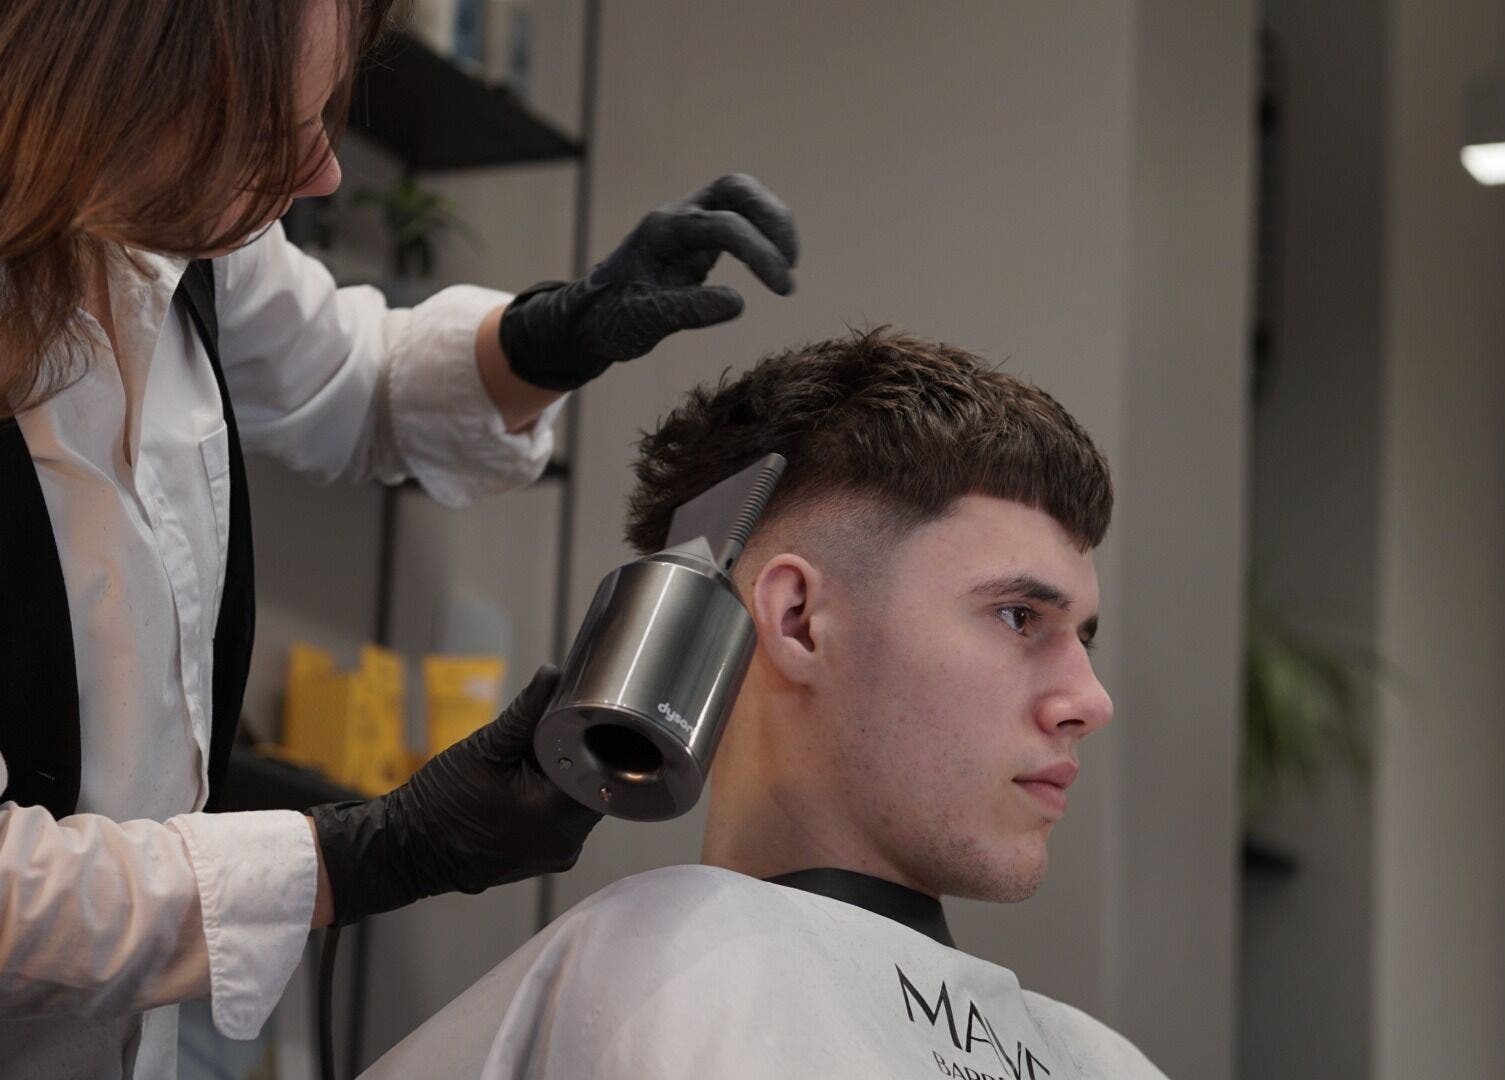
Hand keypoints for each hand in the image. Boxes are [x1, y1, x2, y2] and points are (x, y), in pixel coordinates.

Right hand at [308, 666, 601, 926]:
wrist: (407, 850)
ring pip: (581, 802)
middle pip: (595, 785)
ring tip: (540, 756)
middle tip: (555, 733)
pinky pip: (565, 821)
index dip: (593, 738)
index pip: (602, 767)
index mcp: (558, 815)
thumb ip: (526, 711)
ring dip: (567, 778)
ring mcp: (557, 856)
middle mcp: (567, 844)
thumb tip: (553, 674)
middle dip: (579, 756)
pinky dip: (555, 798)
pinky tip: (534, 782)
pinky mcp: (546, 859)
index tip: (579, 717)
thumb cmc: (440, 802)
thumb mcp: (486, 747)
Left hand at [500, 173, 799, 390]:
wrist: (590, 317)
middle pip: (736, 189)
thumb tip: (738, 303)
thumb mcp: (646, 322)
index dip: (759, 253)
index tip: (783, 289)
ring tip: (789, 263)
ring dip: (772, 222)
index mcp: (662, 232)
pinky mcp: (698, 234)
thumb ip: (689, 310)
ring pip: (740, 196)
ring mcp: (688, 220)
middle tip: (791, 263)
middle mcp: (677, 216)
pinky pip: (738, 216)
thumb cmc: (612, 319)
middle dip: (772, 219)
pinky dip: (762, 233)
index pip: (723, 226)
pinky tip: (772, 263)